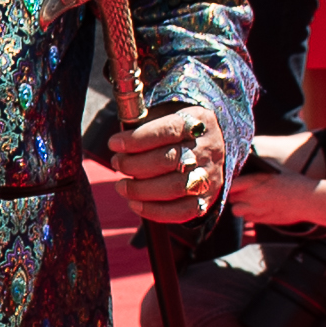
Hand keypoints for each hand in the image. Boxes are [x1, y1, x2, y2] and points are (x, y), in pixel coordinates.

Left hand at [108, 103, 226, 224]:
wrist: (211, 147)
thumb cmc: (175, 131)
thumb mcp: (164, 115)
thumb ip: (143, 121)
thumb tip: (119, 137)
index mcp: (198, 122)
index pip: (169, 130)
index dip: (138, 139)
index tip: (114, 144)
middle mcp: (208, 149)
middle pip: (170, 160)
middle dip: (135, 164)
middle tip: (117, 163)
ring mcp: (209, 176)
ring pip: (175, 187)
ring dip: (141, 189)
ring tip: (121, 185)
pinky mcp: (207, 199)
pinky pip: (183, 211)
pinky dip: (154, 211)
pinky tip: (134, 204)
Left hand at [225, 158, 307, 221]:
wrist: (308, 200)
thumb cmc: (293, 182)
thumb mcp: (275, 170)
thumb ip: (257, 170)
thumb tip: (243, 166)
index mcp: (255, 181)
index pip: (230, 185)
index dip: (229, 185)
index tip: (231, 184)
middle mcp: (253, 195)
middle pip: (231, 198)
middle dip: (234, 196)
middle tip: (241, 193)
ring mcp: (257, 209)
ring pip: (236, 210)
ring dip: (239, 206)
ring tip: (248, 202)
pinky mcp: (263, 219)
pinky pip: (247, 218)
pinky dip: (249, 215)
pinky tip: (257, 209)